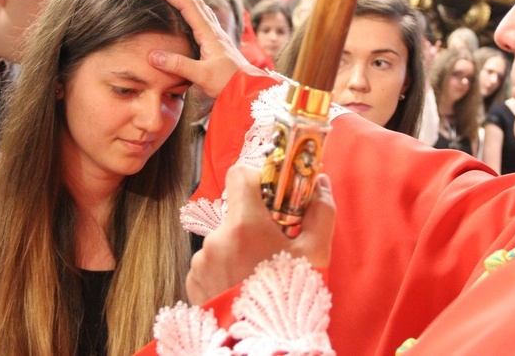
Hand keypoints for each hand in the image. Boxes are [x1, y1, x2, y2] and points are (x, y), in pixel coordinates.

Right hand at [145, 0, 250, 98]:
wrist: (249, 89)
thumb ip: (178, 65)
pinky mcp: (218, 42)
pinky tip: (190, 11)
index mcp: (209, 33)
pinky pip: (204, 16)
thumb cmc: (228, 83)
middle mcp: (214, 30)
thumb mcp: (201, 75)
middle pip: (194, 0)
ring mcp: (217, 35)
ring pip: (200, 6)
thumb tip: (152, 55)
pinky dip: (193, 7)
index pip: (187, 5)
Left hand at [186, 164, 335, 304]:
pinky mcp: (193, 282)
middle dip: (254, 222)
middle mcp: (217, 238)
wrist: (264, 343)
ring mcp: (201, 261)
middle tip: (274, 245)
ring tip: (258, 274)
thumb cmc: (291, 298)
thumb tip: (320, 182)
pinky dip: (226, 268)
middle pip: (235, 212)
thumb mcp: (316, 254)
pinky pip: (211, 263)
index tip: (273, 194)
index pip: (239, 174)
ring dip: (239, 248)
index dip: (257, 178)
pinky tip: (242, 287)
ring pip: (224, 240)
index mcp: (245, 224)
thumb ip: (321, 211)